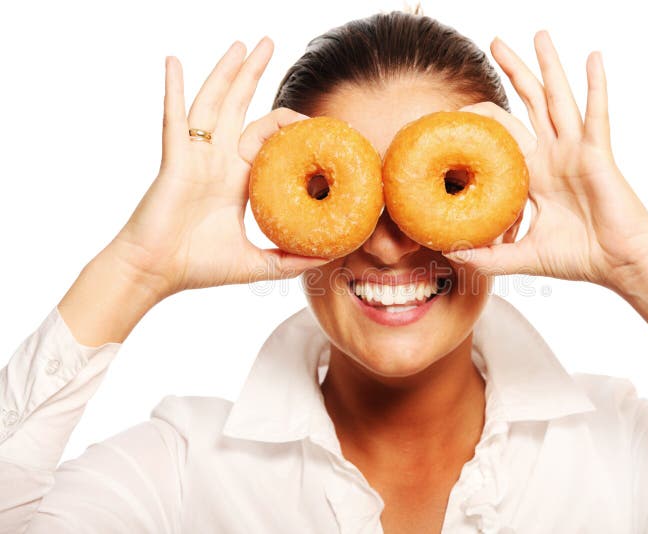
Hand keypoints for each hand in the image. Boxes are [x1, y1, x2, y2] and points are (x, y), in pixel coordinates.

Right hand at [109, 37, 330, 299]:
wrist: (156, 273)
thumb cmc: (198, 266)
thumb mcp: (256, 264)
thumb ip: (290, 259)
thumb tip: (329, 258)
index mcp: (236, 178)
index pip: (265, 138)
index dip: (287, 126)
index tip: (312, 121)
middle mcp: (217, 160)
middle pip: (238, 106)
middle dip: (253, 75)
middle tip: (268, 43)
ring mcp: (194, 156)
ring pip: (213, 103)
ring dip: (227, 72)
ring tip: (244, 44)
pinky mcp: (174, 160)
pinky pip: (174, 119)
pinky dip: (173, 89)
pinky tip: (174, 62)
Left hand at [445, 31, 647, 291]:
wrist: (619, 265)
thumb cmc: (580, 257)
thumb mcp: (523, 257)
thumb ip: (487, 256)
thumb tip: (449, 254)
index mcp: (536, 175)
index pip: (503, 137)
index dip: (482, 123)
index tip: (456, 114)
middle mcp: (554, 155)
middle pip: (530, 103)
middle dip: (515, 72)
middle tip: (495, 42)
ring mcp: (577, 151)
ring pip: (558, 99)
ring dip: (549, 66)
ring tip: (538, 34)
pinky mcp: (598, 154)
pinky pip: (596, 114)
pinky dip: (596, 86)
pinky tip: (593, 58)